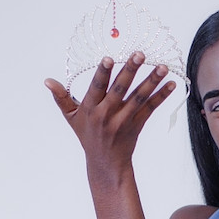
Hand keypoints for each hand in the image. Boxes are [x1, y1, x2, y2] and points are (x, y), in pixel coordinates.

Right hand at [45, 53, 175, 176]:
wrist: (106, 164)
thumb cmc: (88, 135)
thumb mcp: (72, 118)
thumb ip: (62, 98)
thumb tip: (48, 81)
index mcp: (90, 109)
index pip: (97, 88)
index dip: (102, 74)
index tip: (108, 59)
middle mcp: (107, 115)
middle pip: (120, 89)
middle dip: (130, 71)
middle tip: (140, 54)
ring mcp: (124, 121)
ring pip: (139, 98)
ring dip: (152, 82)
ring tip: (163, 67)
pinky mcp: (137, 125)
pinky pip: (150, 108)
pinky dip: (161, 96)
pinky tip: (171, 84)